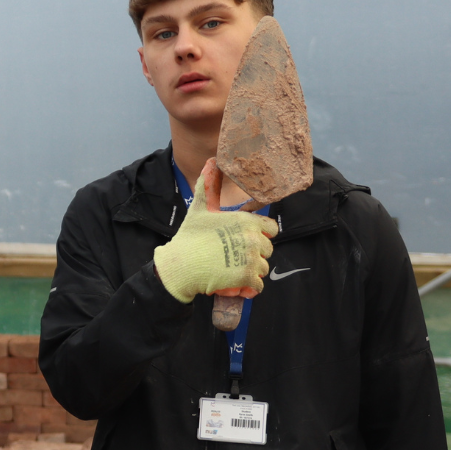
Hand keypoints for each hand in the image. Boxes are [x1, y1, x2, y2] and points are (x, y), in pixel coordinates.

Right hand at [152, 159, 278, 303]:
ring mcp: (250, 258)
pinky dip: (251, 287)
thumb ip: (208, 186)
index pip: (271, 228)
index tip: (245, 240)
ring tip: (235, 271)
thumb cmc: (189, 237)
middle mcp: (252, 238)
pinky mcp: (246, 277)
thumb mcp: (199, 209)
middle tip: (236, 257)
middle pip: (268, 249)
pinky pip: (258, 285)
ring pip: (263, 267)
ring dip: (253, 271)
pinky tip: (240, 285)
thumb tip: (210, 162)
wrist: (180, 266)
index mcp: (245, 221)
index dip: (260, 234)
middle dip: (255, 254)